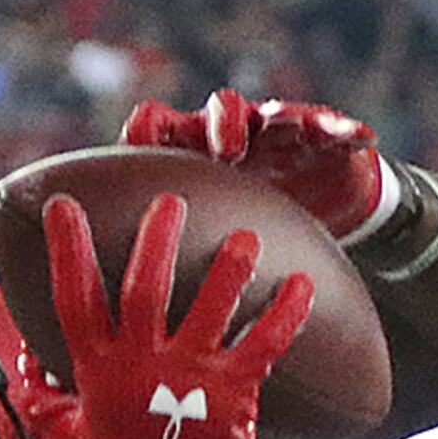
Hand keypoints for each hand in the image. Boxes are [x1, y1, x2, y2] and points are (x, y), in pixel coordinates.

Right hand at [36, 191, 316, 438]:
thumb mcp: (90, 415)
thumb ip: (81, 372)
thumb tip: (55, 342)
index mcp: (99, 368)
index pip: (75, 298)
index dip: (68, 250)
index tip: (64, 204)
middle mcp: (140, 366)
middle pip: (144, 289)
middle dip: (156, 239)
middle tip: (170, 201)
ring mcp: (187, 379)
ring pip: (209, 308)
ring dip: (228, 267)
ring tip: (244, 236)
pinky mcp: (231, 395)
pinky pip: (262, 344)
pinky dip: (284, 314)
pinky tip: (302, 285)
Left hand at [121, 88, 394, 242]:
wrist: (307, 232)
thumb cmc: (238, 245)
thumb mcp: (193, 256)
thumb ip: (151, 266)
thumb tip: (77, 326)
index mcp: (186, 158)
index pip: (156, 130)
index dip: (147, 131)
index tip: (142, 140)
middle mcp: (225, 140)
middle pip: (215, 114)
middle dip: (221, 124)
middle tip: (229, 148)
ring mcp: (272, 136)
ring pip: (270, 112)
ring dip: (276, 119)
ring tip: (293, 129)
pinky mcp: (315, 139)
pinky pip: (328, 127)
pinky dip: (343, 130)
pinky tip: (360, 136)